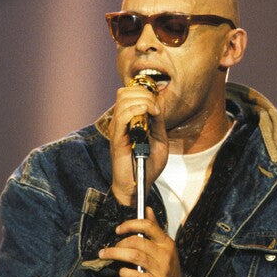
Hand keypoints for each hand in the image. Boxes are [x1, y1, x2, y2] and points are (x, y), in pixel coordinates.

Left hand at [98, 207, 188, 276]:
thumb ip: (154, 229)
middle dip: (120, 242)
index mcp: (166, 242)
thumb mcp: (164, 247)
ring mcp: (161, 269)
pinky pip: (136, 275)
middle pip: (138, 241)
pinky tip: (121, 272)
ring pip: (134, 256)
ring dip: (116, 254)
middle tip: (111, 247)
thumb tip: (147, 209)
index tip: (118, 229)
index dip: (131, 224)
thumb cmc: (167, 269)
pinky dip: (125, 272)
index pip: (148, 226)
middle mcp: (165, 254)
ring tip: (106, 255)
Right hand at [108, 85, 168, 205]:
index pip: (130, 92)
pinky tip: (147, 114)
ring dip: (143, 100)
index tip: (159, 104)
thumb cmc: (148, 164)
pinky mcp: (117, 138)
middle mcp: (120, 121)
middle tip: (156, 108)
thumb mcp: (160, 138)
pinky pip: (122, 116)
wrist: (139, 184)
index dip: (146, 91)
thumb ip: (159, 120)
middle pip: (125, 92)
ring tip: (154, 112)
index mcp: (128, 119)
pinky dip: (136, 109)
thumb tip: (160, 99)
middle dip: (145, 94)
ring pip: (123, 100)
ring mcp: (117, 128)